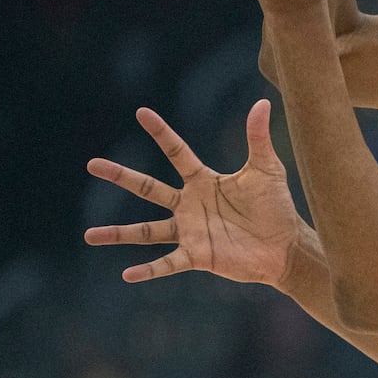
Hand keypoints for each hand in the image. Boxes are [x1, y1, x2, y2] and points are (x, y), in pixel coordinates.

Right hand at [86, 100, 304, 286]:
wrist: (287, 246)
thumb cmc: (277, 207)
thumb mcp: (266, 169)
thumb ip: (258, 138)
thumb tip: (263, 102)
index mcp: (203, 181)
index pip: (177, 152)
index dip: (161, 133)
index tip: (141, 112)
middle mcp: (190, 205)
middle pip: (148, 188)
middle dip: (121, 176)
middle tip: (92, 164)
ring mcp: (191, 232)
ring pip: (147, 231)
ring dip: (119, 234)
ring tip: (90, 235)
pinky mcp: (198, 256)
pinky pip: (168, 263)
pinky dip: (149, 270)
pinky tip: (128, 274)